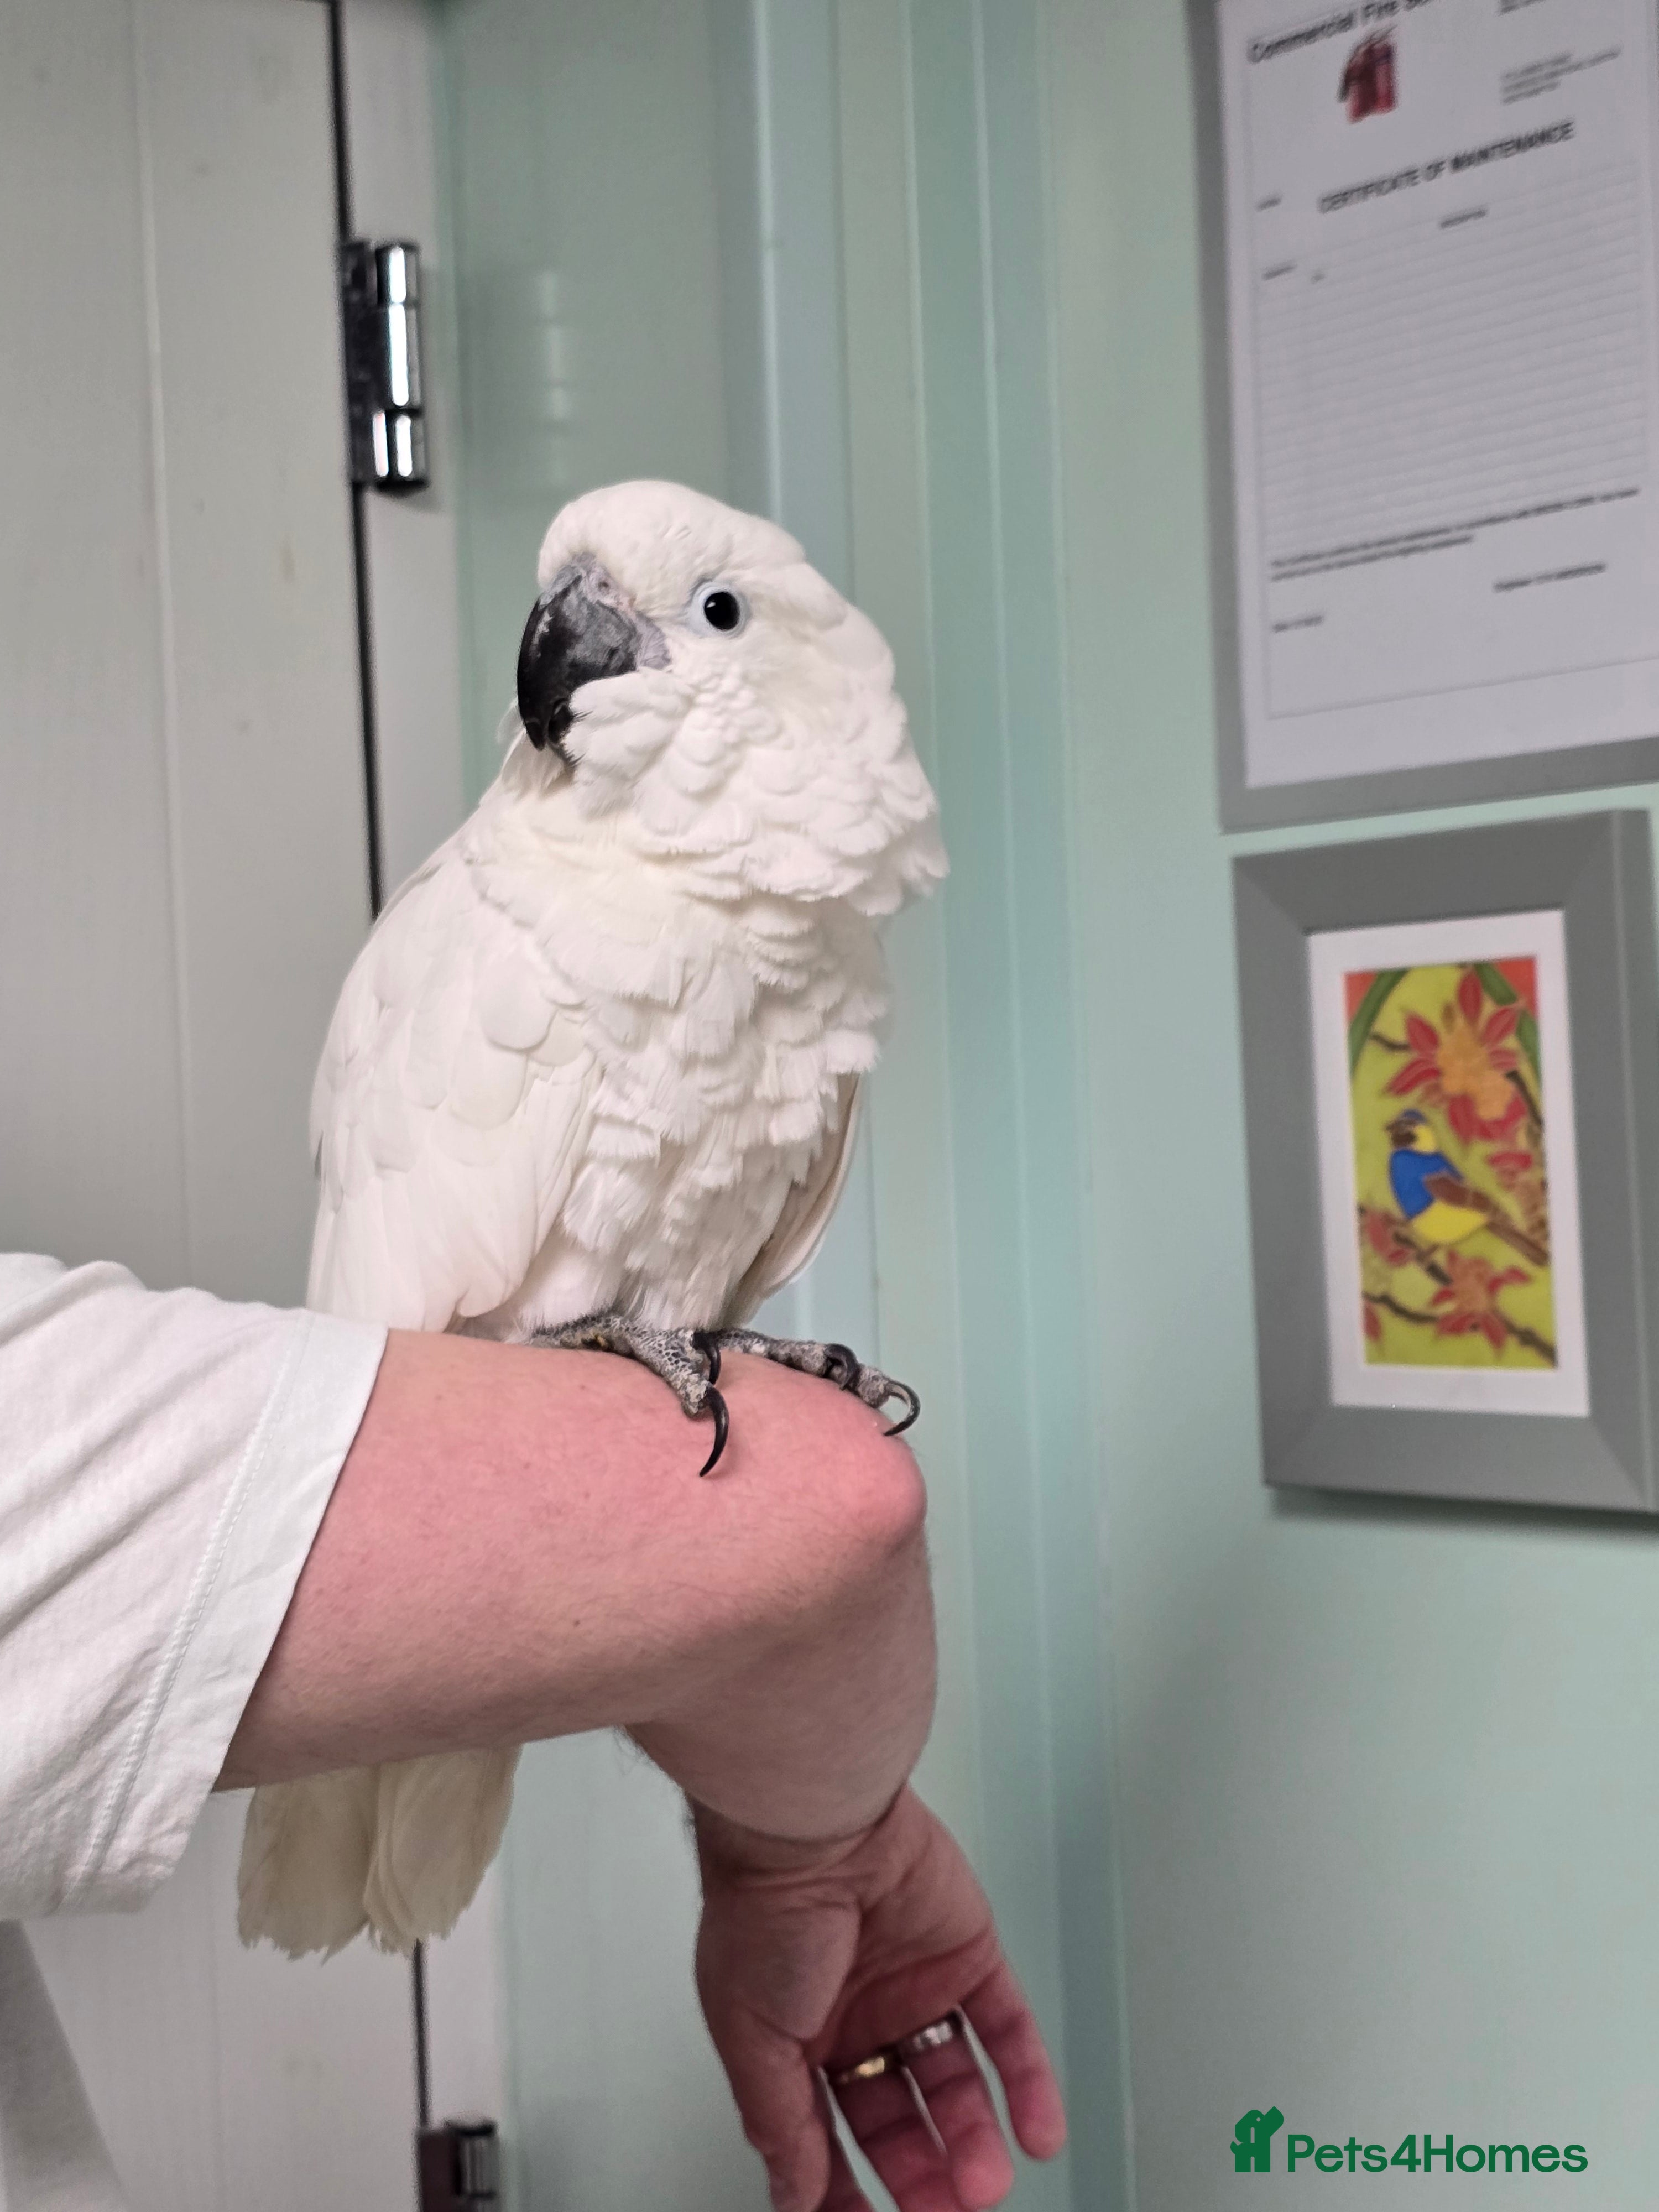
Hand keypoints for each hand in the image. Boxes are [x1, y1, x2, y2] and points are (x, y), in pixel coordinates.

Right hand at [692, 1786, 1066, 2211]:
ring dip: (975, 2139)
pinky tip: (1039, 2132)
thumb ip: (780, 2120)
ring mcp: (914, 1984)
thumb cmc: (766, 1911)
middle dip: (923, 2173)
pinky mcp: (967, 1954)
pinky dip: (1029, 2085)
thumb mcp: (754, 2036)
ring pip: (954, 2080)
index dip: (847, 2188)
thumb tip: (793, 2192)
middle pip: (898, 2115)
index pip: (828, 2133)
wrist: (816, 1826)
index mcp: (795, 2035)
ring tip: (988, 2183)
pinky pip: (1007, 2029)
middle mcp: (855, 2013)